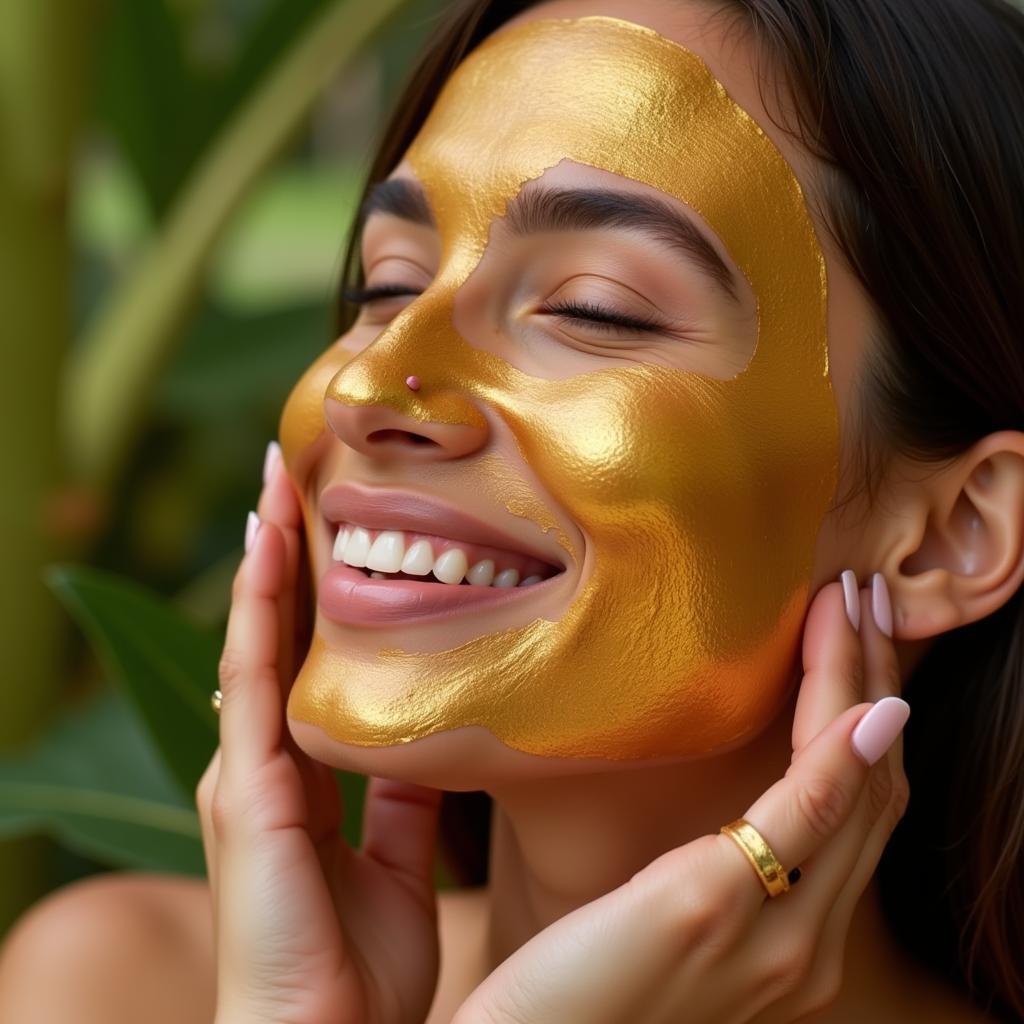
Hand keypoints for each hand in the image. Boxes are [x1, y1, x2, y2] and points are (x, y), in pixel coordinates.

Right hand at [196, 444, 442, 1023]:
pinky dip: (261, 606)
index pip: (301, 664)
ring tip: (278, 481)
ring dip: (267, 558)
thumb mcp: (398, 866)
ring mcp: (244, 772)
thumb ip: (403, 805)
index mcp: (297, 780)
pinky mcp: (245, 788)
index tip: (328, 526)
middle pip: (273, 636)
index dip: (312, 596)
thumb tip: (427, 751)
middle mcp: (260, 764)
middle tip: (296, 472)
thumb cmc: (358, 969)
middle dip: (283, 555)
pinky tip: (271, 543)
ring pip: (255, 638)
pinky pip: (254, 676)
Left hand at [453, 573, 909, 1023]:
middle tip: (865, 600)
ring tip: (852, 606)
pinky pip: (804, 816)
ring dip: (862, 686)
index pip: (858, 811)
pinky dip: (840, 754)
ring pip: (853, 788)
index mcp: (792, 942)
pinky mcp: (708, 907)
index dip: (869, 718)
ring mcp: (769, 935)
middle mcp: (804, 946)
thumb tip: (724, 816)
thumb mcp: (664, 925)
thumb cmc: (585, 990)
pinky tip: (861, 702)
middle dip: (877, 683)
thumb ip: (710, 875)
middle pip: (872, 790)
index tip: (854, 636)